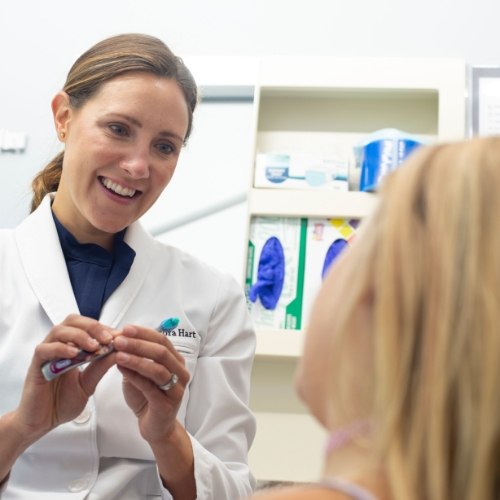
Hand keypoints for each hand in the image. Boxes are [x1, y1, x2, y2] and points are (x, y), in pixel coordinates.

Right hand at [14, 314, 115, 441]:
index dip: (103, 328)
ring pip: (59, 331)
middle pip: (72, 321)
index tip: (119, 336)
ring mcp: (46, 355)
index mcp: (72, 348)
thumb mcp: (89, 383)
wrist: (41, 423)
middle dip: (93, 326)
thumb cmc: (62, 403)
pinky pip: (44, 350)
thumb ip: (100, 367)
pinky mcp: (35, 366)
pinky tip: (74, 355)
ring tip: (94, 346)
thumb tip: (118, 351)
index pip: (87, 327)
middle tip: (108, 338)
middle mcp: (58, 347)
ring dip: (79, 335)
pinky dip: (60, 348)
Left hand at [113, 324, 188, 444]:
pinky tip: (121, 370)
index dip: (144, 333)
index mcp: (176, 361)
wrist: (156, 427)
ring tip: (118, 354)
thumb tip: (119, 339)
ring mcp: (175, 389)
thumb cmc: (148, 397)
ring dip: (136, 359)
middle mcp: (180, 373)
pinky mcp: (166, 405)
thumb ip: (135, 358)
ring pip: (157, 369)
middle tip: (119, 340)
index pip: (162, 340)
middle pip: (161, 352)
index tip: (126, 328)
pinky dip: (135, 376)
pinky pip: (150, 387)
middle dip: (138, 344)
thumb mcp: (141, 373)